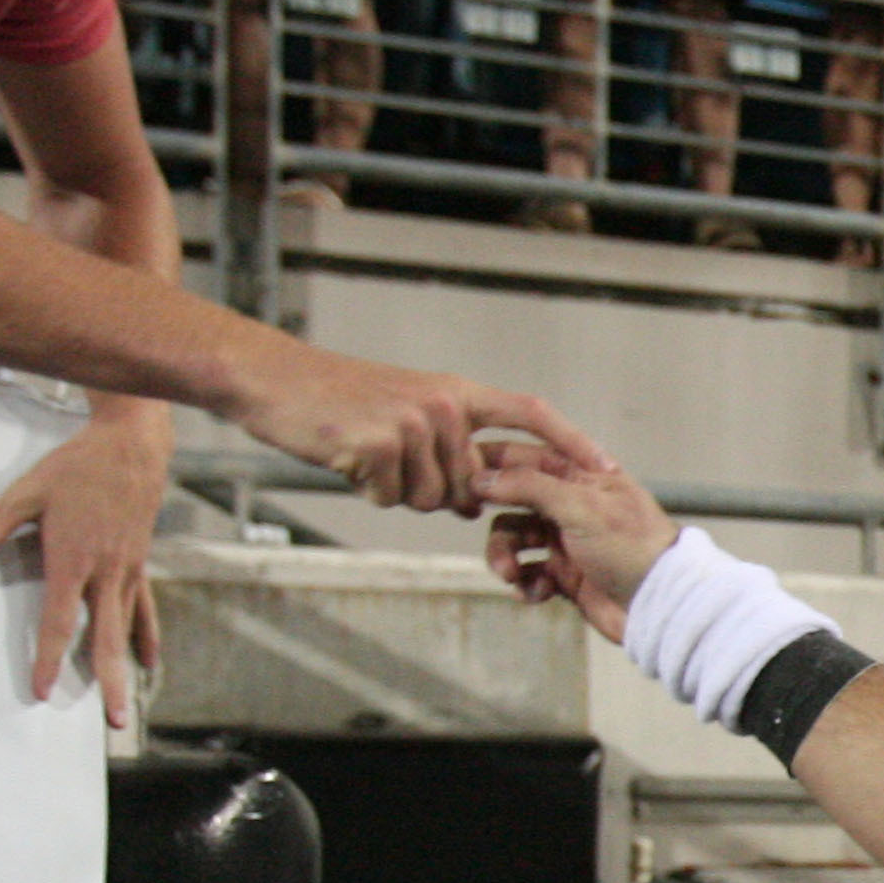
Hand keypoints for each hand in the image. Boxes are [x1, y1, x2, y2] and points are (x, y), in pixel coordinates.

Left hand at [0, 402, 170, 721]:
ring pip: (125, 631)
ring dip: (126, 670)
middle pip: (105, 639)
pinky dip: (145, 637)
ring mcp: (127, 571)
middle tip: (112, 720)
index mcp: (73, 558)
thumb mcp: (26, 491)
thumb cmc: (77, 466)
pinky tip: (149, 661)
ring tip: (126, 705)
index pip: (58, 621)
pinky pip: (144, 609)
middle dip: (108, 682)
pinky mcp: (139, 564)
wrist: (132, 446)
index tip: (40, 688)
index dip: (47, 657)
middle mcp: (105, 572)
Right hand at [226, 335, 599, 512]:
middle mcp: (444, 404)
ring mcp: (413, 423)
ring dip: (397, 490)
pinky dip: (367, 488)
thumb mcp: (407, 411)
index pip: (530, 414)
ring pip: (431, 499)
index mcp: (457, 392)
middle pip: (469, 487)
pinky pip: (391, 497)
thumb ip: (449, 450)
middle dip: (433, 490)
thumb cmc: (339, 400)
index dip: (571, 441)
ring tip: (365, 451)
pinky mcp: (379, 445)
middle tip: (387, 456)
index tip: (608, 467)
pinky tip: (346, 456)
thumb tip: (475, 501)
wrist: (275, 381)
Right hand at [476, 448, 679, 642]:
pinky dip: (526, 584)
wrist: (660, 606)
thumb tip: (484, 477)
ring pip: (513, 540)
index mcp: (582, 476)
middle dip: (496, 519)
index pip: (528, 456)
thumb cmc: (634, 547)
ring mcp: (567, 540)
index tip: (464, 473)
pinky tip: (537, 593)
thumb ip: (530, 486)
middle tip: (480, 527)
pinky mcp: (565, 575)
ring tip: (511, 574)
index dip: (495, 463)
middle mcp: (571, 504)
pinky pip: (527, 573)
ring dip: (505, 557)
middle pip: (512, 500)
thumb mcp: (582, 507)